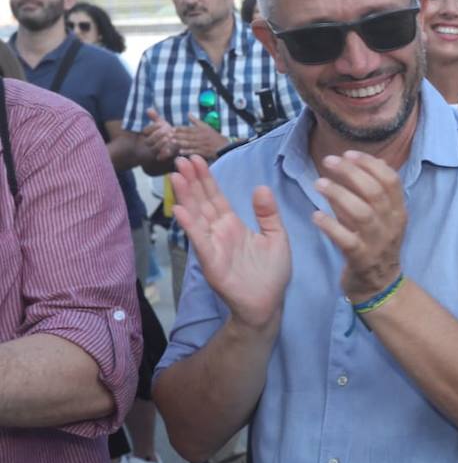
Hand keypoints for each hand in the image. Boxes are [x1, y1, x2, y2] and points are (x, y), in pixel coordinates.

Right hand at [142, 107, 177, 162]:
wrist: (167, 146)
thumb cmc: (162, 133)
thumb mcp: (159, 125)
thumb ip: (154, 118)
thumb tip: (149, 109)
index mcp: (146, 135)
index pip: (146, 130)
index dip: (154, 127)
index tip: (162, 123)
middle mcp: (147, 143)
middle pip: (149, 140)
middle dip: (158, 135)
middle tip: (168, 130)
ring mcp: (152, 151)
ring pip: (154, 148)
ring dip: (162, 143)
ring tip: (170, 137)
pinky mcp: (159, 158)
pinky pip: (160, 157)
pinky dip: (164, 154)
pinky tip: (170, 150)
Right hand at [169, 155, 289, 328]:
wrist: (268, 303)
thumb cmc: (272, 272)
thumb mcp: (276, 237)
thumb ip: (268, 213)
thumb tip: (261, 186)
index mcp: (233, 225)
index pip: (216, 197)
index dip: (206, 179)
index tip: (196, 158)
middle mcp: (219, 232)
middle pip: (203, 202)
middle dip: (192, 181)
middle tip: (181, 158)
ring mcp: (213, 246)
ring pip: (197, 216)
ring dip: (186, 196)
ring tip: (176, 176)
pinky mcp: (212, 262)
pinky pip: (200, 240)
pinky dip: (190, 225)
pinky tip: (180, 209)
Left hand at [173, 116, 230, 158]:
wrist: (224, 146)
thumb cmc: (213, 136)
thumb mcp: (206, 126)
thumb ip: (196, 121)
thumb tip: (188, 113)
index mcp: (201, 130)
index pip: (189, 128)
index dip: (180, 129)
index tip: (172, 129)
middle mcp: (201, 136)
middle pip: (188, 135)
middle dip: (178, 135)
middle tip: (168, 135)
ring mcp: (203, 144)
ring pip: (190, 143)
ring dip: (181, 142)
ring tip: (172, 142)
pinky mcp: (204, 151)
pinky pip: (195, 151)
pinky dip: (188, 151)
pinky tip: (181, 151)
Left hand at [311, 150, 407, 302]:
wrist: (380, 285)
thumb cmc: (376, 245)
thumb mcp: (383, 217)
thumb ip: (374, 192)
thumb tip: (370, 162)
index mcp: (399, 211)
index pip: (390, 180)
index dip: (370, 164)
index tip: (348, 154)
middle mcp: (392, 224)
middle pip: (374, 192)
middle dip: (351, 172)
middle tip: (328, 162)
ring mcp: (377, 242)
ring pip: (361, 213)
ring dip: (338, 194)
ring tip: (318, 184)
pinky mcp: (361, 259)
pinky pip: (346, 239)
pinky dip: (330, 226)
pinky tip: (316, 216)